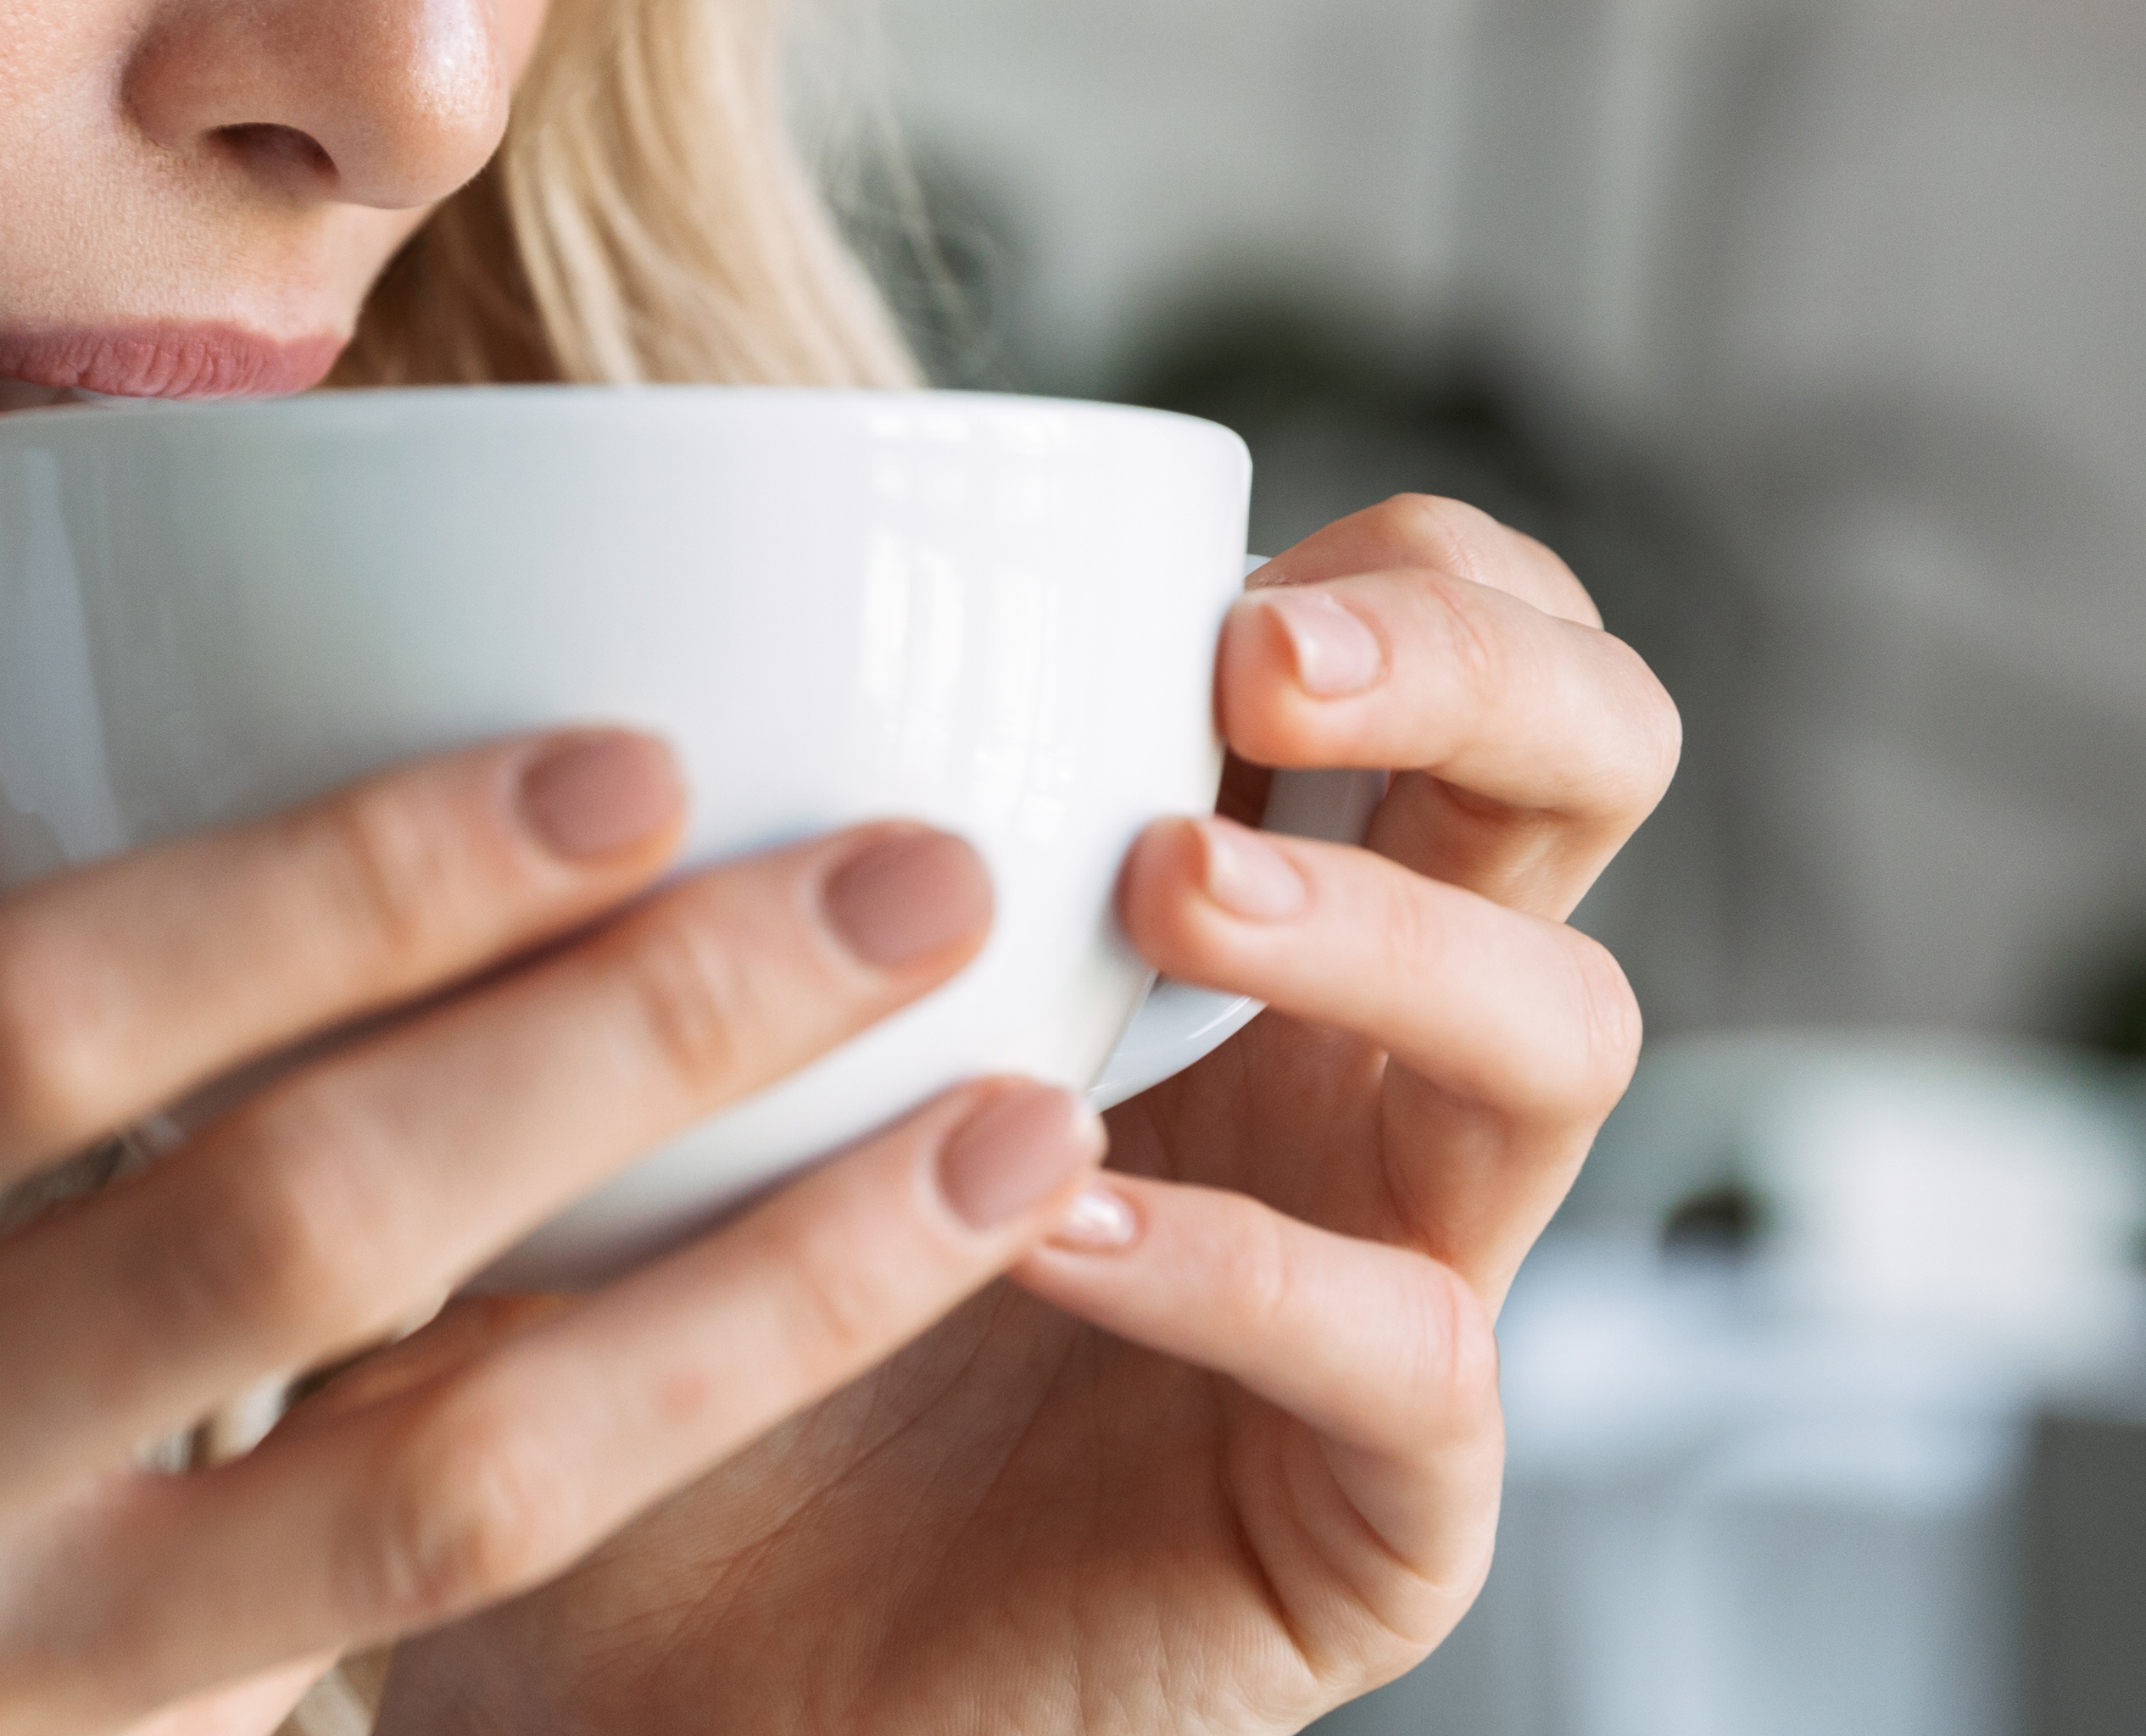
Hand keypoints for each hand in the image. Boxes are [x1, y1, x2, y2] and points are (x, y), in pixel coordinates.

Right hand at [0, 553, 1112, 1733]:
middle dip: (636, 1042)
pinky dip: (643, 1481)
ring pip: (439, 1496)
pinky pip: (411, 1647)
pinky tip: (816, 1344)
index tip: (632, 755)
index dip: (355, 877)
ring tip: (1015, 1141)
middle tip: (915, 885)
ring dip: (758, 1306)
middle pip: (291, 1233)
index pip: (51, 1012)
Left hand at [373, 494, 1674, 1735]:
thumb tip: (555, 523)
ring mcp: (1398, 1271)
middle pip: (1591, 771)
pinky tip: (1058, 1222)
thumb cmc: (649, 1300)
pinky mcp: (1371, 1509)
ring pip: (1564, 1036)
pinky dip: (1252, 1269)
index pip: (1453, 641)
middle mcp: (1354, 1058)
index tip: (1207, 576)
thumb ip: (691, 792)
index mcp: (1238, 898)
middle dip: (1473, 674)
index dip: (1399, 570)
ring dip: (1378, 929)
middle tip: (1257, 667)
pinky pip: (1418, 1354)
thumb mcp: (657, 998)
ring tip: (1163, 889)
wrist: (622, 1661)